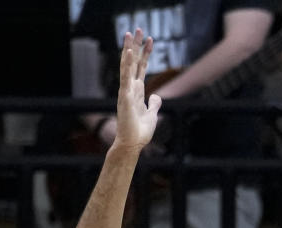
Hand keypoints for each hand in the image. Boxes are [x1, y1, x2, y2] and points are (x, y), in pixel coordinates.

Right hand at [114, 29, 162, 149]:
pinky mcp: (124, 97)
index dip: (145, 53)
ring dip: (129, 49)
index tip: (150, 40)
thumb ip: (154, 104)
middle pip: (133, 62)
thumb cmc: (139, 131)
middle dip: (136, 45)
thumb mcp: (152, 114)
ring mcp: (126, 91)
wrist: (132, 144)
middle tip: (138, 28)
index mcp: (137, 91)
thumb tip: (156, 96)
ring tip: (130, 33)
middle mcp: (130, 88)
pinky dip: (126, 64)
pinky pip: (125, 77)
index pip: (141, 67)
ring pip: (127, 65)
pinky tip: (127, 52)